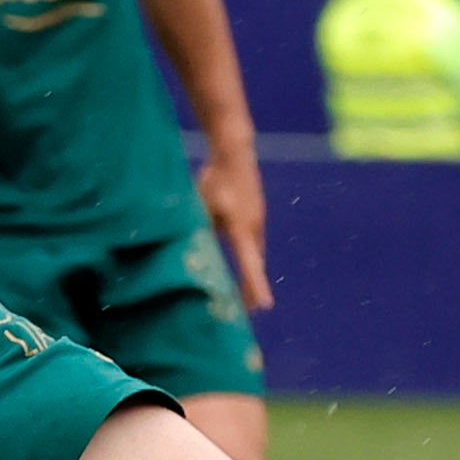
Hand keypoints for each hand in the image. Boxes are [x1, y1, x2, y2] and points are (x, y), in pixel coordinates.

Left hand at [199, 132, 275, 310]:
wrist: (235, 151)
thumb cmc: (214, 178)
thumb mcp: (202, 206)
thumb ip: (200, 229)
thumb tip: (195, 252)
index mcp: (241, 228)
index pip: (250, 263)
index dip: (255, 285)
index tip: (264, 306)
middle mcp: (254, 227)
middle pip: (254, 263)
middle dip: (252, 286)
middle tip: (248, 308)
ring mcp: (257, 220)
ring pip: (253, 252)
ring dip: (250, 270)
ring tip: (244, 291)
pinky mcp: (255, 214)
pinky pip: (251, 241)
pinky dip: (247, 255)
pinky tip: (241, 260)